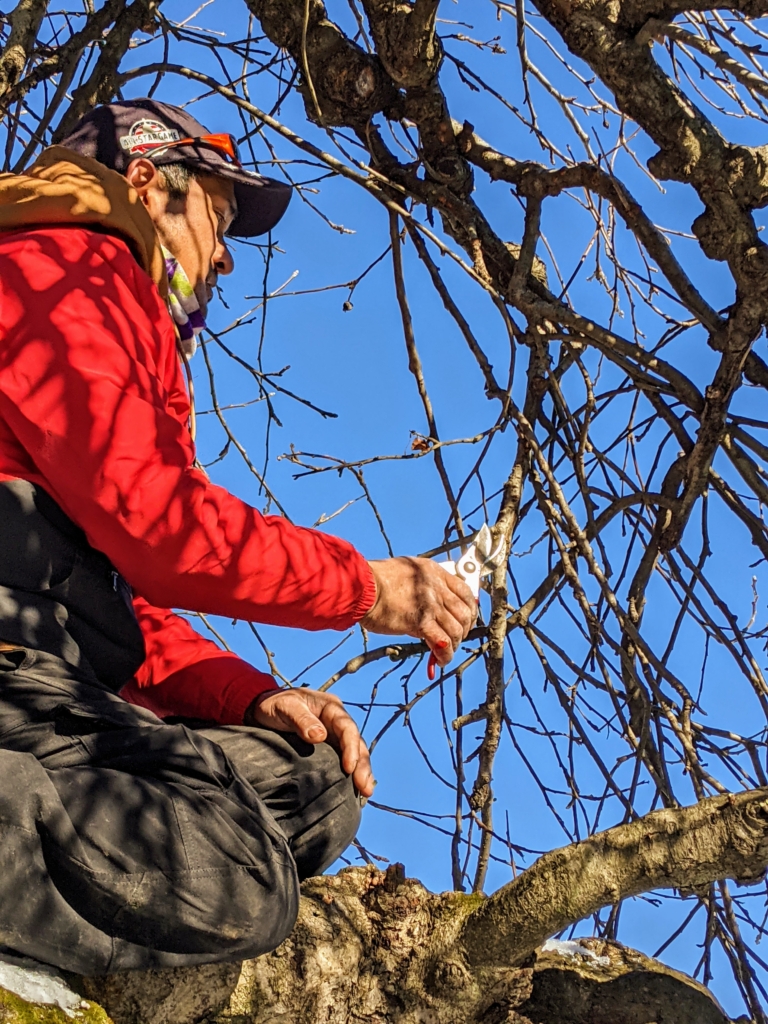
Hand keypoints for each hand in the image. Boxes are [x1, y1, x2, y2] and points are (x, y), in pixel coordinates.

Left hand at [247, 688, 373, 797]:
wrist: (263, 709)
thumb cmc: (274, 705)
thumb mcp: (285, 707)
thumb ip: (301, 719)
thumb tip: (320, 736)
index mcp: (330, 708)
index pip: (347, 727)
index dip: (351, 747)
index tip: (349, 767)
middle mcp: (336, 722)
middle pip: (357, 742)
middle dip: (363, 765)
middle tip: (365, 787)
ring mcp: (334, 736)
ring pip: (355, 753)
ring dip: (361, 772)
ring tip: (365, 792)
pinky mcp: (328, 749)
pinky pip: (343, 760)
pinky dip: (350, 775)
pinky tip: (353, 791)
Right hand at [362, 557, 476, 668]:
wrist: (361, 587)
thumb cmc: (375, 580)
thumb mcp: (405, 572)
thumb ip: (422, 585)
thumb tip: (429, 607)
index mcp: (433, 571)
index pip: (465, 590)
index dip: (471, 608)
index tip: (468, 618)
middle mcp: (436, 586)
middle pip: (464, 612)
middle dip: (464, 629)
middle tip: (457, 638)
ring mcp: (430, 604)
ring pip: (456, 630)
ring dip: (455, 644)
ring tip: (446, 652)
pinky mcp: (421, 622)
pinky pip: (443, 643)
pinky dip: (445, 655)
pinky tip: (440, 660)